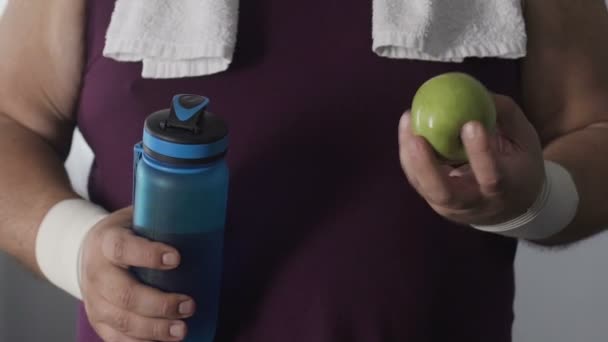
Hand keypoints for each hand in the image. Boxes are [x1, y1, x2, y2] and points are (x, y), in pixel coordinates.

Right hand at [80, 207, 194, 341]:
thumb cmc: (126, 234)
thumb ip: (164, 219)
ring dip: (154, 330)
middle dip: (159, 304)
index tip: (177, 258)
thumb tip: (210, 218)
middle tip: (189, 306)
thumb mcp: (138, 218)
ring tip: (181, 330)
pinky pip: (116, 339)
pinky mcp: (98, 321)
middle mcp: (96, 273)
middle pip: (124, 294)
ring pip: (122, 321)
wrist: (87, 251)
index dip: (148, 254)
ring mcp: (95, 300)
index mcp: (107, 241)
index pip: (122, 248)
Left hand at [399, 94, 544, 225]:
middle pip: (445, 193)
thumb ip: (505, 115)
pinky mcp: (435, 201)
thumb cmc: (519, 165)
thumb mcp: (524, 140)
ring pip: (425, 187)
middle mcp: (475, 203)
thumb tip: (479, 91)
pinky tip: (407, 128)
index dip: (480, 153)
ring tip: (407, 121)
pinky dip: (409, 156)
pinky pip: (418, 180)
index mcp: (504, 190)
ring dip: (410, 157)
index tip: (470, 125)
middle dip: (427, 166)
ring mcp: (452, 207)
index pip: (492, 176)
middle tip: (416, 137)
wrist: (512, 207)